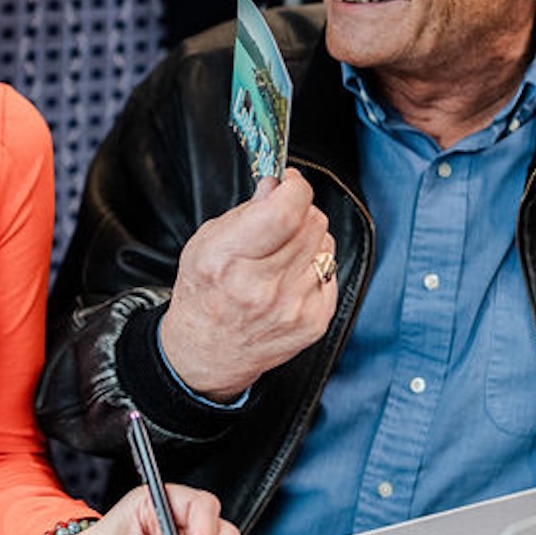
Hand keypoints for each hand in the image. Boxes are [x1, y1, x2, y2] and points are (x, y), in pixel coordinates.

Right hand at [158, 170, 336, 399]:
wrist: (208, 352)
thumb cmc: (204, 296)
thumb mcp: (205, 244)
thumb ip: (244, 212)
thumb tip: (277, 185)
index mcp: (228, 261)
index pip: (285, 211)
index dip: (294, 187)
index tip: (288, 182)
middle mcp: (262, 287)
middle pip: (312, 222)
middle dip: (300, 210)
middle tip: (283, 217)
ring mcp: (293, 306)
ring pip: (326, 243)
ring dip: (308, 239)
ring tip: (282, 253)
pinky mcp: (315, 321)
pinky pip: (331, 271)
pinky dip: (314, 267)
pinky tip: (290, 278)